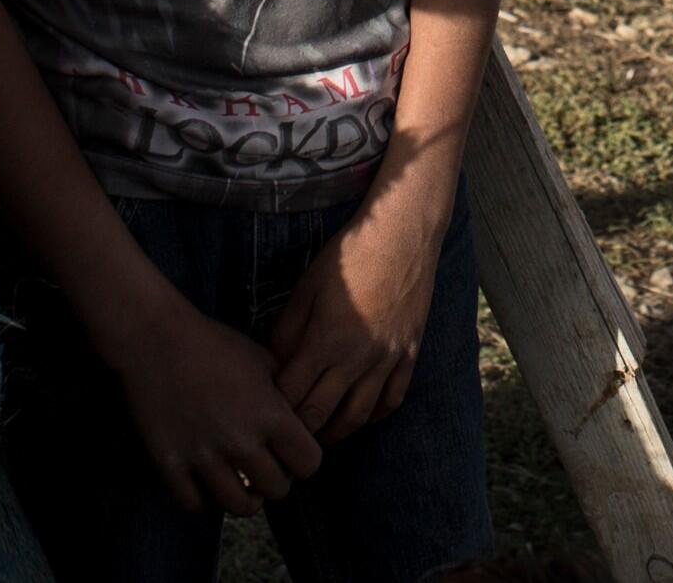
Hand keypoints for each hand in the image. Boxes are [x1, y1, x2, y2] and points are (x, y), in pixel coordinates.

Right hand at [115, 297, 327, 514]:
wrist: (156, 339)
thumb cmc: (213, 345)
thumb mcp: (264, 360)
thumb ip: (288, 395)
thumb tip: (302, 424)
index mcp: (270, 415)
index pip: (309, 464)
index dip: (304, 461)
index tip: (292, 454)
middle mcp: (240, 441)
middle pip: (277, 490)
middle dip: (276, 480)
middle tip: (265, 468)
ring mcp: (203, 457)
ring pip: (239, 506)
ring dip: (246, 498)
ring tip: (242, 483)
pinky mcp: (170, 465)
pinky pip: (196, 505)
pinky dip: (207, 500)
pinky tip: (209, 484)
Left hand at [269, 185, 447, 441]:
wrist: (403, 235)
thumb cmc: (349, 256)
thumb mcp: (306, 288)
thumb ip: (286, 332)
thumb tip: (272, 366)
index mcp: (327, 340)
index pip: (292, 395)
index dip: (274, 409)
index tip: (262, 413)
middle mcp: (358, 358)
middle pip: (321, 415)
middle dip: (298, 432)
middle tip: (283, 436)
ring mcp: (387, 360)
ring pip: (357, 417)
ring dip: (335, 434)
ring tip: (318, 437)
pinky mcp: (409, 355)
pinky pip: (391, 400)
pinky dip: (373, 416)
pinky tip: (359, 416)